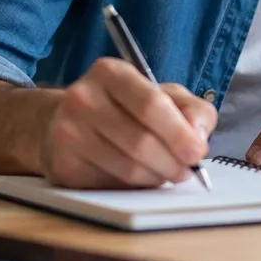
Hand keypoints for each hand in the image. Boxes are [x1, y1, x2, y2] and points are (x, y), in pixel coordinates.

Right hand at [40, 57, 217, 188]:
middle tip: (185, 172)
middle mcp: (83, 97)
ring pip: (127, 168)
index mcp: (110, 72)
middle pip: (141, 141)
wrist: (67, 123)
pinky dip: (133, 187)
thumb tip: (198, 136)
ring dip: (156, 177)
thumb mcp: (163, 95)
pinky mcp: (63, 164)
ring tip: (164, 173)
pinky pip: (110, 185)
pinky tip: (137, 177)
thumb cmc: (124, 108)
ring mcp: (68, 132)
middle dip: (172, 163)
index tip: (197, 153)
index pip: (150, 104)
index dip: (178, 132)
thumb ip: (191, 110)